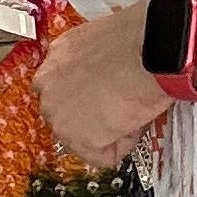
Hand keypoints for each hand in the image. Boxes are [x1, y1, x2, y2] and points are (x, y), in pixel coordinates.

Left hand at [34, 3, 168, 168]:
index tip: (106, 99)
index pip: (61, 89)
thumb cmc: (139, 40)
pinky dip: (123, 145)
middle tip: (121, 107)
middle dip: (94, 118)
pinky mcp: (77, 138)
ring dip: (109, 131)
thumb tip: (106, 78)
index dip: (89, 97)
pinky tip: (135, 121)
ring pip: (83, 138)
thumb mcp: (104, 42)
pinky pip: (104, 156)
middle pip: (67, 117)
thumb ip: (93, 64)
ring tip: (131, 110)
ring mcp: (58, 114)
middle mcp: (48, 86)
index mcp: (55, 56)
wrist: (149, 51)